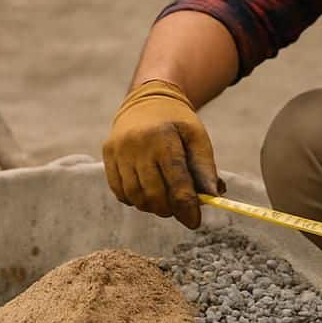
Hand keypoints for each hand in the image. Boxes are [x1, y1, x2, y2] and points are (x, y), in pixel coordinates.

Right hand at [102, 79, 222, 228]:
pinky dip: (135, 200)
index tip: (194, 222)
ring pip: (135, 195)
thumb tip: (213, 196)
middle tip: (180, 210)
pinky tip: (147, 193)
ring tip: (165, 201)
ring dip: (152, 206)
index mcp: (164, 137)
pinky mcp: (107, 156)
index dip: (187, 205)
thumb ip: (206, 168)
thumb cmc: (178, 123)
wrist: (148, 100)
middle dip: (169, 209)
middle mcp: (137, 144)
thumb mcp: (198, 138)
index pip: (176, 180)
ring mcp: (119, 150)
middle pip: (153, 193)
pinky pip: (119, 191)